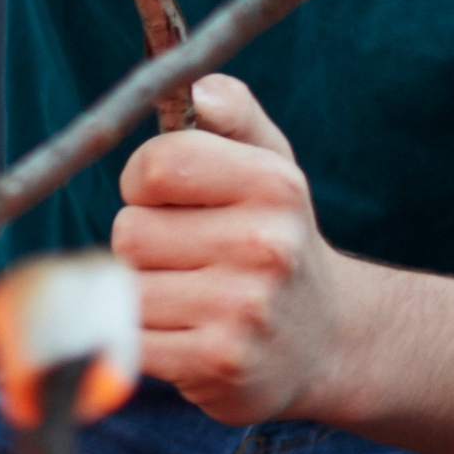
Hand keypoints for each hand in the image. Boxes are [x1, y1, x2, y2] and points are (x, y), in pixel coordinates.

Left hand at [113, 71, 341, 423]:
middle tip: (195, 258)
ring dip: (143, 292)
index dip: (145, 183)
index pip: (155, 167)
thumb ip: (233, 114)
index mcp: (274, 187)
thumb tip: (202, 89)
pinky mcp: (217, 363)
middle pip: (131, 231)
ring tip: (194, 297)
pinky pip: (128, 337)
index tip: (169, 198)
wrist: (328, 340)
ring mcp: (244, 309)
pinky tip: (188, 334)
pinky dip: (141, 337)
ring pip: (125, 285)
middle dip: (146, 244)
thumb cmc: (275, 237)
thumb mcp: (270, 165)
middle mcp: (267, 247)